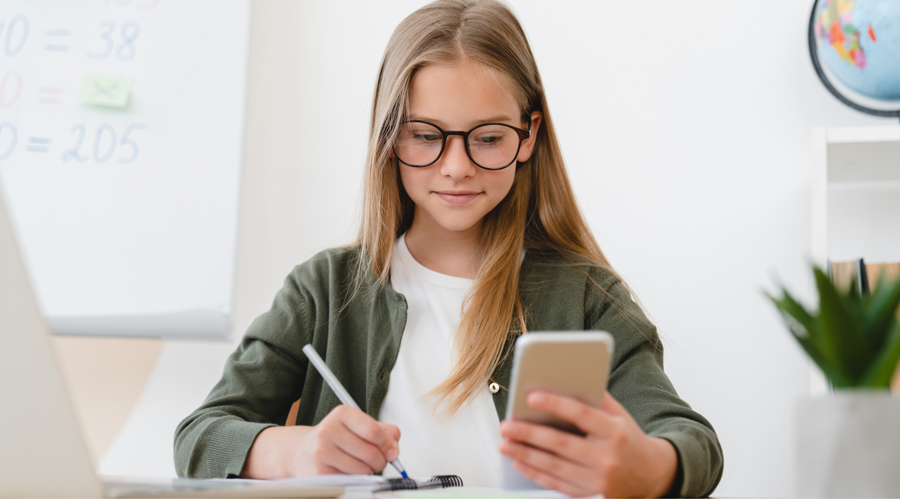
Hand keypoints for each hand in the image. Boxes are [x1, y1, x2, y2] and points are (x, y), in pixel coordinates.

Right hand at [241, 405, 400, 477]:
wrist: (302, 451)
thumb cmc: (335, 439)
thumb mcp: (358, 427)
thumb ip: (383, 432)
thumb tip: (394, 448)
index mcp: (342, 414)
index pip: (374, 431)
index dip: (387, 445)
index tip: (390, 451)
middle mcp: (329, 430)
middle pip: (370, 452)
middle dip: (380, 462)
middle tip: (377, 462)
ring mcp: (322, 451)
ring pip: (362, 470)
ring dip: (368, 472)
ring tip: (360, 466)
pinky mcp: (318, 472)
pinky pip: (350, 481)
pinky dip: (354, 480)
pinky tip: (347, 471)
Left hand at [499, 391, 677, 497]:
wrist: (651, 475)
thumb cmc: (628, 439)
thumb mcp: (620, 415)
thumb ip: (596, 398)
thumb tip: (565, 380)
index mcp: (615, 432)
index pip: (582, 415)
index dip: (556, 405)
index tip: (531, 396)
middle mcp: (607, 457)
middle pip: (562, 444)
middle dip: (530, 434)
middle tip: (507, 426)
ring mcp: (598, 480)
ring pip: (555, 466)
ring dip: (526, 455)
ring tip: (505, 444)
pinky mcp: (590, 494)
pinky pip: (557, 484)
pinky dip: (535, 473)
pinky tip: (518, 463)